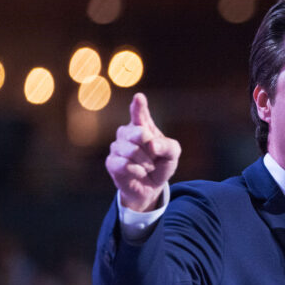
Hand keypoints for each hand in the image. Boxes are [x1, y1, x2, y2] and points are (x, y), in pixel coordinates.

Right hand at [105, 93, 181, 211]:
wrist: (151, 186)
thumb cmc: (161, 165)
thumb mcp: (173, 155)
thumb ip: (168, 146)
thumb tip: (152, 144)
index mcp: (144, 126)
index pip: (140, 113)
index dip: (138, 106)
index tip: (139, 98)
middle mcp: (128, 133)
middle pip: (137, 132)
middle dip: (149, 145)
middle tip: (154, 155)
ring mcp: (118, 147)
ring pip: (131, 150)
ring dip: (145, 162)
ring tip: (149, 167)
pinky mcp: (112, 162)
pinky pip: (124, 164)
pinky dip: (137, 170)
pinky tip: (140, 172)